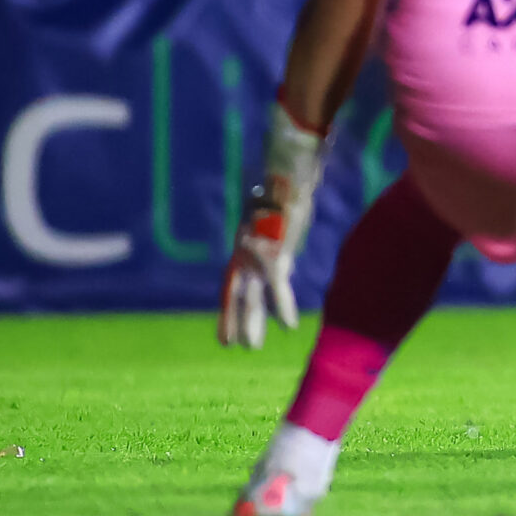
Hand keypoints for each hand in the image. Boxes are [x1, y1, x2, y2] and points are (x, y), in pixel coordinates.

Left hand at [219, 104, 327, 348]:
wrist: (285, 167)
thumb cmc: (285, 177)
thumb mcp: (277, 198)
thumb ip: (277, 204)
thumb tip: (285, 193)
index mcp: (245, 240)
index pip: (231, 277)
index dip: (227, 302)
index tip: (224, 325)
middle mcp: (246, 250)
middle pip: (236, 290)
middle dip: (233, 317)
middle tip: (228, 345)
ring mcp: (259, 254)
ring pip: (252, 296)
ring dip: (252, 322)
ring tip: (250, 347)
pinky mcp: (277, 254)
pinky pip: (280, 287)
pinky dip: (284, 307)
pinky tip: (291, 326)